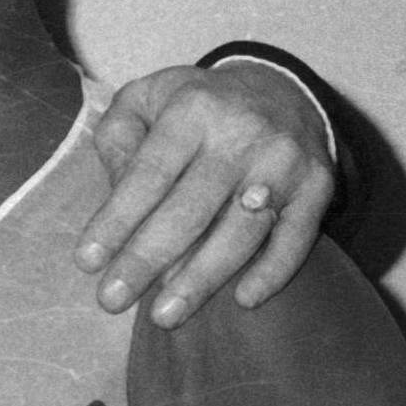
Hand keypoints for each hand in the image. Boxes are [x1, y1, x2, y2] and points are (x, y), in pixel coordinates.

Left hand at [81, 62, 334, 326]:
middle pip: (190, 209)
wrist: (280, 90)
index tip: (87, 262)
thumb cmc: (195, 106)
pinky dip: (272, 272)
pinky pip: (296, 238)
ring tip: (165, 316)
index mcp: (192, 109)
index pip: (149, 174)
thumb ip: (119, 141)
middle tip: (113, 299)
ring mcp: (285, 162)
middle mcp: (243, 134)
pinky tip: (242, 301)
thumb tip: (114, 197)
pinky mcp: (318, 187)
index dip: (117, 220)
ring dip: (201, 278)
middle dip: (147, 259)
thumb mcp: (145, 100)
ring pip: (241, 231)